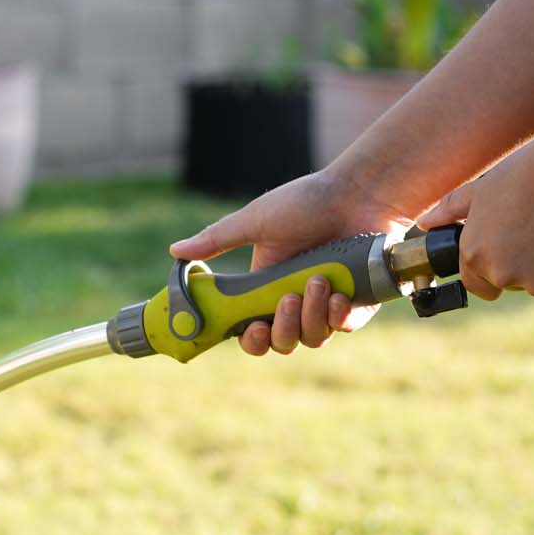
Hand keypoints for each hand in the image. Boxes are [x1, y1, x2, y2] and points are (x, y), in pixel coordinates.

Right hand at [170, 168, 411, 356]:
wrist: (358, 191)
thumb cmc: (307, 202)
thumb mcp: (255, 221)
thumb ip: (217, 240)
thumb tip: (175, 251)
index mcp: (266, 287)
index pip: (253, 330)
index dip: (251, 340)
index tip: (252, 330)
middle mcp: (295, 300)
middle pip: (282, 342)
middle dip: (282, 329)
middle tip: (287, 300)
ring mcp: (326, 303)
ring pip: (313, 338)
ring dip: (311, 316)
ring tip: (317, 282)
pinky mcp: (357, 301)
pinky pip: (345, 327)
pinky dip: (340, 317)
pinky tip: (339, 295)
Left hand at [418, 128, 533, 300]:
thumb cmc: (531, 169)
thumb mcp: (481, 189)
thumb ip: (450, 211)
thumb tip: (424, 224)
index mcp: (475, 256)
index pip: (478, 284)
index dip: (495, 267)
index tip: (514, 248)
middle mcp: (502, 274)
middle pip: (514, 284)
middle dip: (527, 264)